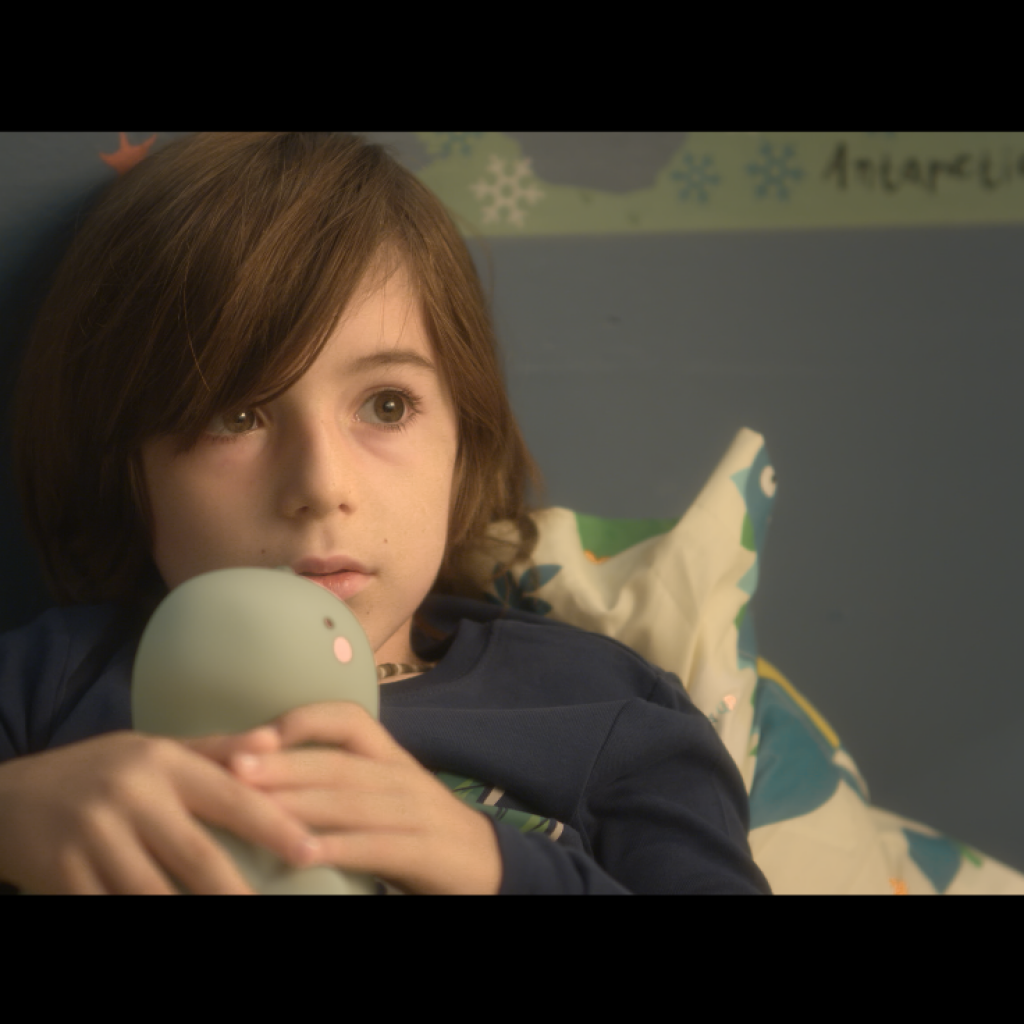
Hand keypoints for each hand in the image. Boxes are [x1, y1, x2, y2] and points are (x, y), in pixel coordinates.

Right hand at [0, 731, 321, 893]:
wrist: (8, 797)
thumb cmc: (97, 772)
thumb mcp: (151, 749)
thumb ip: (213, 750)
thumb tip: (273, 739)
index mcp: (160, 762)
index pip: (229, 794)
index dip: (274, 825)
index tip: (311, 849)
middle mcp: (129, 797)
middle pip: (196, 856)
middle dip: (236, 891)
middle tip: (268, 907)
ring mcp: (91, 839)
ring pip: (153, 894)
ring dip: (188, 912)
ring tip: (229, 915)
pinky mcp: (61, 876)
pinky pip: (108, 908)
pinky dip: (136, 917)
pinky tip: (162, 920)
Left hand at [218, 702, 502, 894]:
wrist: (487, 864)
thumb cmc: (417, 829)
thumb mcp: (384, 794)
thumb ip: (341, 781)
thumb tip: (268, 775)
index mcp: (390, 757)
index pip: (348, 720)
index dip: (303, 720)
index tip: (255, 735)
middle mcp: (403, 776)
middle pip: (338, 762)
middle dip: (282, 763)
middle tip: (232, 767)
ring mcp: (418, 812)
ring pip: (352, 801)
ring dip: (299, 804)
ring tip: (254, 809)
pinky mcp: (427, 851)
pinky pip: (378, 845)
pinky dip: (339, 848)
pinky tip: (304, 854)